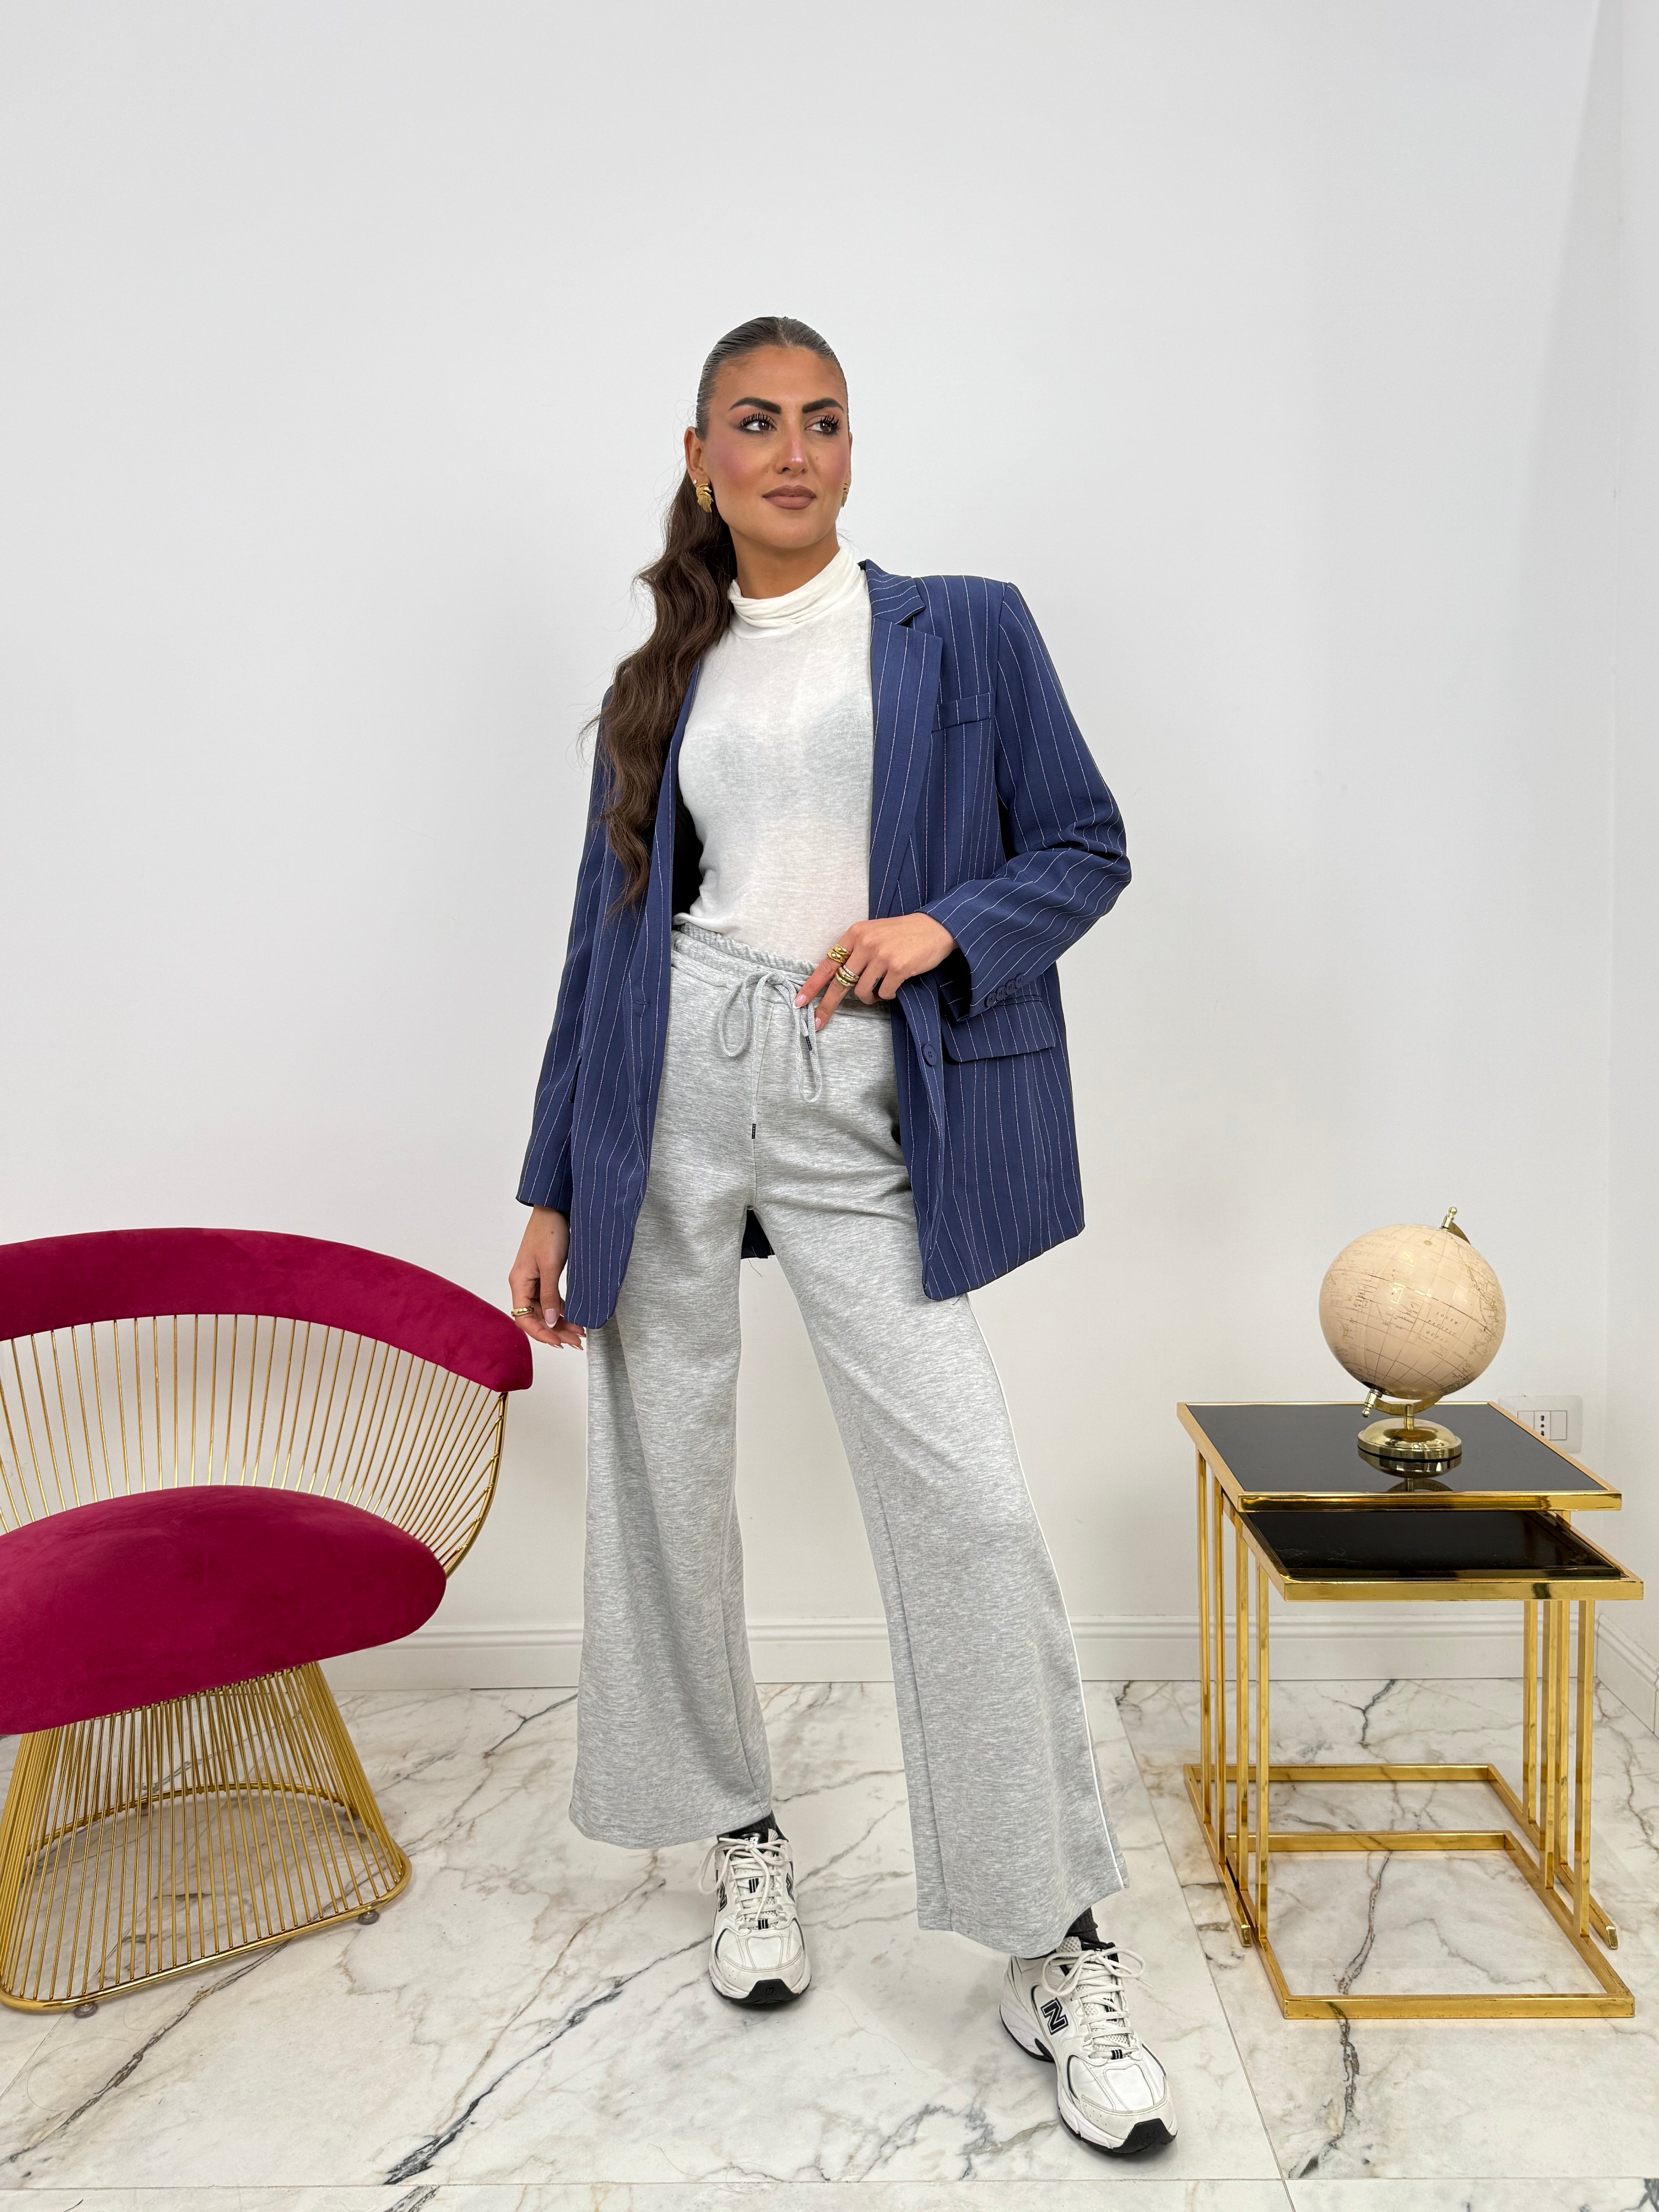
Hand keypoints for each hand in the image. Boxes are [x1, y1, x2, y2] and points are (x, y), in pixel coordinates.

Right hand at [508, 1207, 584, 1348]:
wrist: (555, 1209)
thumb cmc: (549, 1232)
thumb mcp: (551, 1265)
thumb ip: (550, 1295)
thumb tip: (551, 1321)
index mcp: (519, 1283)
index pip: (524, 1318)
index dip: (541, 1333)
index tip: (559, 1342)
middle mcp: (524, 1284)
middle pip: (536, 1317)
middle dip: (555, 1331)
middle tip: (577, 1342)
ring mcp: (534, 1280)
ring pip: (545, 1310)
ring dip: (561, 1323)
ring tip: (580, 1334)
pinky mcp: (545, 1275)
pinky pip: (551, 1300)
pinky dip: (563, 1310)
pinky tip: (575, 1317)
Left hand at [796, 914, 956, 1028]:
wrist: (936, 926)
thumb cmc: (903, 933)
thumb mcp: (874, 933)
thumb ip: (856, 951)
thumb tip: (839, 978)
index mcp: (855, 934)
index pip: (828, 963)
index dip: (812, 985)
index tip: (799, 1001)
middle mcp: (865, 944)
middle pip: (840, 983)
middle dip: (827, 1005)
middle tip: (818, 1021)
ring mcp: (881, 956)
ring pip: (862, 992)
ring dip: (869, 997)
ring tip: (880, 988)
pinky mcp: (898, 968)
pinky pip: (883, 994)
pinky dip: (887, 995)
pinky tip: (896, 984)